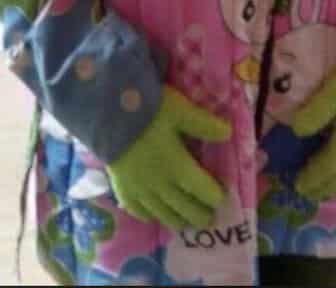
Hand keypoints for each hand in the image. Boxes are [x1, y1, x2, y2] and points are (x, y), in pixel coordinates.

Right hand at [107, 87, 231, 228]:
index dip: (215, 196)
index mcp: (178, 167)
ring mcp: (141, 191)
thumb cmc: (147, 112)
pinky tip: (154, 217)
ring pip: (163, 214)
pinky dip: (151, 217)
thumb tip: (228, 133)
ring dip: (178, 221)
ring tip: (187, 224)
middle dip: (200, 214)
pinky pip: (139, 212)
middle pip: (185, 208)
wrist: (107, 118)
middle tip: (210, 218)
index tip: (222, 197)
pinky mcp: (123, 190)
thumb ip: (204, 124)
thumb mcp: (180, 111)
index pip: (203, 189)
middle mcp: (161, 185)